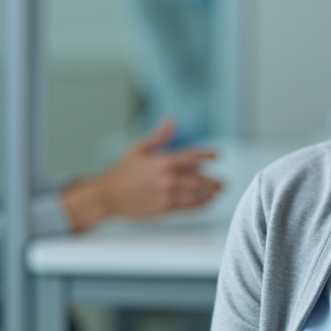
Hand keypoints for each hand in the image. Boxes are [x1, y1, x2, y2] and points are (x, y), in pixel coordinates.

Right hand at [62, 119, 222, 229]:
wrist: (108, 196)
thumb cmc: (122, 171)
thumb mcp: (138, 148)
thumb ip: (158, 136)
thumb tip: (171, 120)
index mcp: (163, 161)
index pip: (193, 156)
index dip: (208, 155)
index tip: (218, 155)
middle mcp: (168, 179)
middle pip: (200, 180)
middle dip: (213, 181)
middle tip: (223, 182)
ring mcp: (167, 196)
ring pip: (196, 196)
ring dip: (210, 194)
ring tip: (217, 193)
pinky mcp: (164, 210)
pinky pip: (188, 208)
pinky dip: (200, 206)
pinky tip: (206, 203)